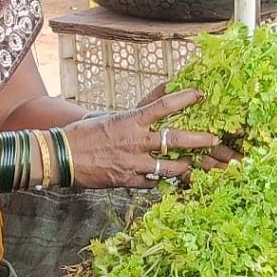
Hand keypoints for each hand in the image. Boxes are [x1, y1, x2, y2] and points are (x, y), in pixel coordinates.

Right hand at [60, 87, 234, 189]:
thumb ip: (134, 114)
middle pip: (175, 140)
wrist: (60, 156)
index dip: (184, 99)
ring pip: (169, 167)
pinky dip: (159, 180)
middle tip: (215, 139)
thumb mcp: (110, 117)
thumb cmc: (83, 134)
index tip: (201, 94)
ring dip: (184, 167)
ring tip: (195, 165)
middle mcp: (135, 141)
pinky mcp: (126, 181)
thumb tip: (152, 100)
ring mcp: (132, 163)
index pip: (163, 106)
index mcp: (130, 121)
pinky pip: (151, 182)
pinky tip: (165, 179)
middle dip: (199, 140)